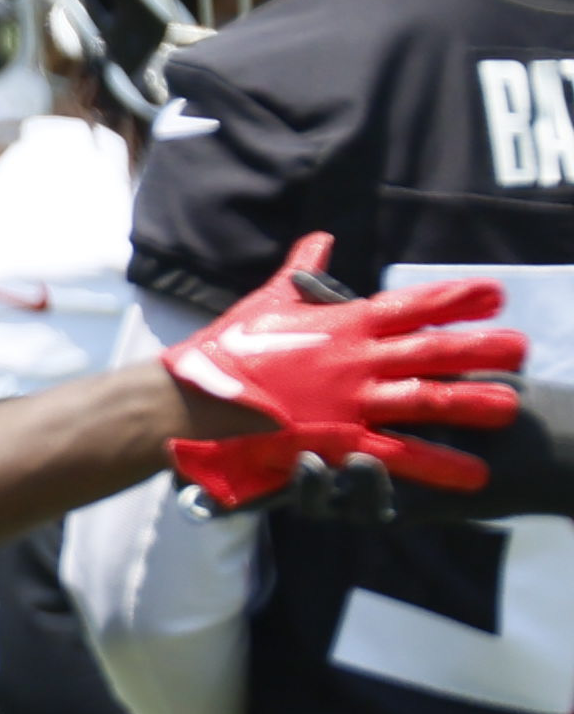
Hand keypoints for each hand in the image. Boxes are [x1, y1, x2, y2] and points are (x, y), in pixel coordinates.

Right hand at [163, 234, 520, 509]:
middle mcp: (356, 361)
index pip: (412, 305)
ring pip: (426, 401)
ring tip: (510, 406)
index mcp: (343, 324)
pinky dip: (437, 465)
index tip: (495, 295)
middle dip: (481, 349)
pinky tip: (471, 474)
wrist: (191, 401)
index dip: (456, 299)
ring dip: (471, 403)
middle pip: (433, 351)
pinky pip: (398, 454)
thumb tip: (321, 240)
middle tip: (522, 349)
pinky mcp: (338, 442)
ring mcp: (350, 402)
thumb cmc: (226, 350)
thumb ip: (302, 274)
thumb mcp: (266, 301)